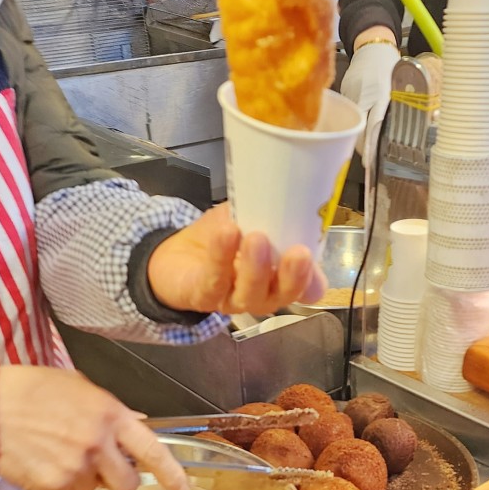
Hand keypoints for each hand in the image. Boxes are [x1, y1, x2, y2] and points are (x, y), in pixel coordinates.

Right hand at [0, 365, 189, 489]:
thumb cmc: (29, 391)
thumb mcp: (80, 388)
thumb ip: (112, 413)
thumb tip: (138, 426)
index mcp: (109, 415)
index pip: (151, 450)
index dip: (170, 474)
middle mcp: (96, 444)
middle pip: (125, 483)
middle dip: (114, 478)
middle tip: (93, 461)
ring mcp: (74, 468)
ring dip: (80, 477)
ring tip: (54, 450)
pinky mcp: (51, 486)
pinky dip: (54, 485)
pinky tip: (39, 461)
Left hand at [146, 204, 325, 314]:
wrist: (175, 253)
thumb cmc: (220, 236)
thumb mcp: (249, 216)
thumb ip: (271, 211)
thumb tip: (295, 189)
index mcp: (278, 278)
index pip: (305, 288)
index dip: (312, 279)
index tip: (313, 257)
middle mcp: (260, 295)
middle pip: (280, 295)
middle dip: (291, 277)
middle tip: (298, 253)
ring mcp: (232, 300)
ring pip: (250, 294)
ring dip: (256, 268)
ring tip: (257, 238)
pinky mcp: (203, 297)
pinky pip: (214, 282)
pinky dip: (221, 257)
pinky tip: (226, 234)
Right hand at [340, 39, 399, 170]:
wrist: (371, 46)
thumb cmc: (389, 65)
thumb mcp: (397, 85)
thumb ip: (397, 105)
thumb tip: (401, 129)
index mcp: (381, 94)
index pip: (375, 126)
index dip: (371, 146)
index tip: (370, 161)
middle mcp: (364, 96)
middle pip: (360, 129)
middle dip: (363, 147)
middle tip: (368, 160)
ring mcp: (352, 95)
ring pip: (354, 123)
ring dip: (359, 135)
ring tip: (366, 145)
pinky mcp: (344, 93)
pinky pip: (350, 112)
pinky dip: (356, 121)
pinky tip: (362, 124)